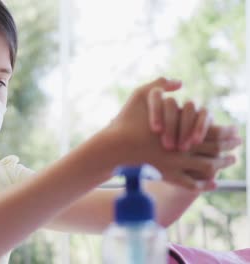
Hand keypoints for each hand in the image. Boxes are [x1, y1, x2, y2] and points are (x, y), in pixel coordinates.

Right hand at [106, 77, 236, 189]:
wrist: (112, 148)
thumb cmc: (125, 122)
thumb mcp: (140, 95)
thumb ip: (159, 84)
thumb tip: (178, 81)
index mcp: (179, 129)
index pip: (211, 130)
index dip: (226, 131)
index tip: (237, 131)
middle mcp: (181, 148)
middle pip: (213, 149)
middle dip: (228, 147)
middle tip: (239, 146)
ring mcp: (174, 165)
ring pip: (206, 167)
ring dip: (220, 165)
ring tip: (230, 162)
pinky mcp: (166, 176)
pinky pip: (190, 184)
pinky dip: (204, 184)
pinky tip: (213, 183)